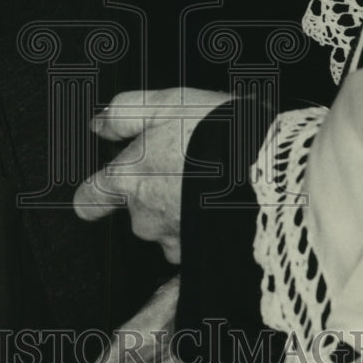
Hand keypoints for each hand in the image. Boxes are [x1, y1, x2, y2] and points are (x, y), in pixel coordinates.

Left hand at [74, 88, 229, 262]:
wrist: (273, 171)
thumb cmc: (218, 135)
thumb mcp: (165, 103)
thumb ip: (124, 113)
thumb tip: (100, 123)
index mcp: (129, 180)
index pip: (89, 200)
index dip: (93, 196)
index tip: (97, 193)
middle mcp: (146, 218)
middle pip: (138, 214)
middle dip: (157, 197)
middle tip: (187, 171)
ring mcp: (176, 242)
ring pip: (171, 233)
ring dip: (185, 217)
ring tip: (214, 191)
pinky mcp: (206, 258)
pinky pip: (198, 253)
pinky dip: (208, 238)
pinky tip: (225, 219)